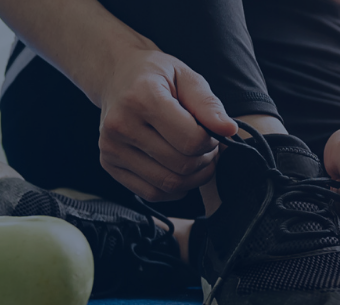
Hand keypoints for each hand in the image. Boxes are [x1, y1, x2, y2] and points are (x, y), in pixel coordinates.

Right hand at [94, 51, 238, 201]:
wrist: (116, 77)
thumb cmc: (155, 75)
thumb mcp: (186, 77)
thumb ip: (208, 104)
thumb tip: (229, 131)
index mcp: (141, 98)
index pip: (191, 140)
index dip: (211, 140)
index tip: (210, 130)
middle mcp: (121, 125)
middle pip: (182, 165)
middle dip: (205, 160)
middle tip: (206, 146)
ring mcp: (111, 148)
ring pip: (168, 184)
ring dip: (193, 177)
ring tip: (195, 157)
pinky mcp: (109, 165)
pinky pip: (152, 193)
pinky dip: (174, 188)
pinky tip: (178, 169)